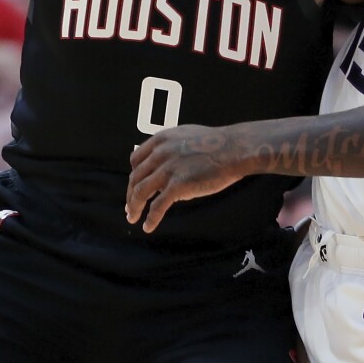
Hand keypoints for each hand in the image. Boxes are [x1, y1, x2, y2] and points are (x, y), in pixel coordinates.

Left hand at [125, 125, 248, 232]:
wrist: (234, 149)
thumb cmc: (217, 144)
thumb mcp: (186, 136)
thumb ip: (171, 148)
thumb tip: (163, 164)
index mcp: (160, 140)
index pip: (136, 160)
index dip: (133, 175)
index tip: (133, 186)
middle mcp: (159, 154)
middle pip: (135, 177)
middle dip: (130, 195)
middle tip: (129, 207)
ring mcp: (168, 169)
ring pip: (140, 192)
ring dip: (133, 207)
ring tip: (132, 218)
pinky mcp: (178, 185)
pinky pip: (158, 206)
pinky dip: (150, 218)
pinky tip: (148, 226)